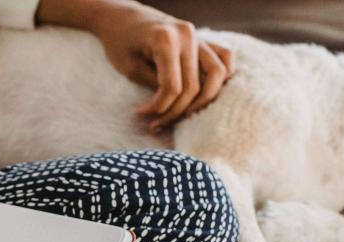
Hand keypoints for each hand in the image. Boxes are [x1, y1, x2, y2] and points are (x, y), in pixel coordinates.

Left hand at [40, 0, 234, 132]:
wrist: (120, 16)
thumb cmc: (120, 42)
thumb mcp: (130, 68)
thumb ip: (155, 86)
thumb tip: (170, 109)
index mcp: (165, 39)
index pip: (172, 87)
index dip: (159, 107)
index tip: (141, 114)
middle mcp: (186, 35)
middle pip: (193, 86)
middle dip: (175, 110)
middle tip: (156, 123)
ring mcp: (197, 35)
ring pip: (217, 73)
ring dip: (203, 100)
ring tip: (185, 114)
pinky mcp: (202, 38)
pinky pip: (224, 56)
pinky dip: (224, 74)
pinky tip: (209, 91)